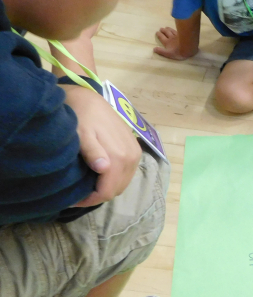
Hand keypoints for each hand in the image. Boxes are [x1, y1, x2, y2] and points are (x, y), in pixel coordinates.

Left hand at [62, 85, 141, 207]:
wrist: (88, 96)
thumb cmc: (80, 116)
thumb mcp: (80, 134)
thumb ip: (93, 151)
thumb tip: (103, 169)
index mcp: (118, 157)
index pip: (107, 191)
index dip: (90, 200)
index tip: (72, 198)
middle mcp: (131, 158)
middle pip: (117, 189)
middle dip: (98, 195)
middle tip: (78, 193)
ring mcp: (135, 155)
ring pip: (123, 183)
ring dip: (107, 187)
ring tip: (87, 184)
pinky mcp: (135, 150)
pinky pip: (127, 174)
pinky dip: (114, 179)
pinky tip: (99, 174)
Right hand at [154, 27, 197, 59]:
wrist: (189, 48)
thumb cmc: (178, 52)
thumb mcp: (168, 54)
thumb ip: (161, 51)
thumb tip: (154, 49)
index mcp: (167, 42)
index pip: (161, 37)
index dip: (159, 35)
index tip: (157, 32)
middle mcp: (171, 38)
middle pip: (166, 32)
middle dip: (163, 30)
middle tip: (161, 28)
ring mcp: (177, 36)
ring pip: (172, 31)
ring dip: (169, 29)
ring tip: (167, 27)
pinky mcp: (183, 35)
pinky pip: (178, 31)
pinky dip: (176, 29)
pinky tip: (177, 28)